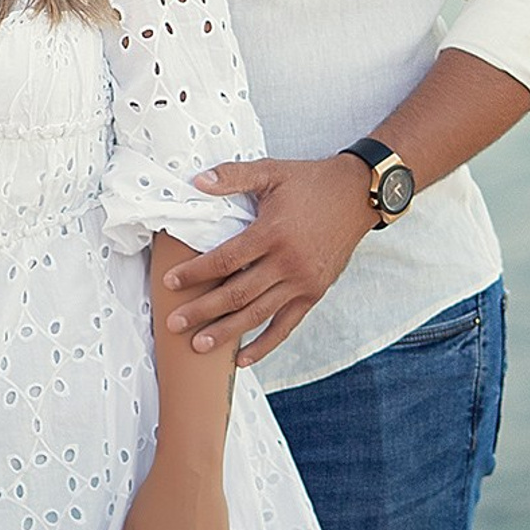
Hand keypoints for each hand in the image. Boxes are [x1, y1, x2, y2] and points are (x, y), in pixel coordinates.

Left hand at [164, 155, 374, 364]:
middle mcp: (288, 263)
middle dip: (203, 311)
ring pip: (258, 315)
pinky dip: (265, 344)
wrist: (358, 195)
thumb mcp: (271, 171)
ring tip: (200, 345)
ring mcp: (303, 282)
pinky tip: (243, 358)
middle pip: (237, 294)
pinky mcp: (314, 293)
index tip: (170, 283)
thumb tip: (197, 181)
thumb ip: (233, 176)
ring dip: (227, 332)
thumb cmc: (311, 182)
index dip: (195, 273)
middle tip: (174, 324)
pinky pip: (286, 325)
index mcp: (272, 233)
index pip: (225, 260)